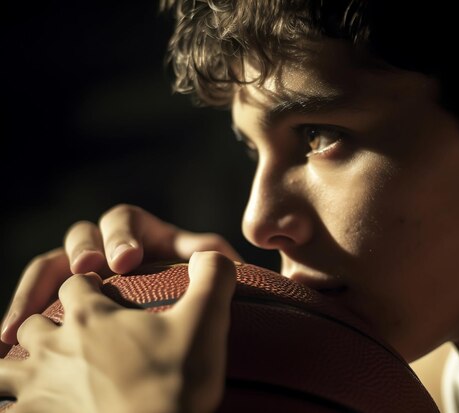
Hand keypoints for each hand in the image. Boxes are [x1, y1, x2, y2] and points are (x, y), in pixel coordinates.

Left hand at [0, 251, 235, 412]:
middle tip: (73, 339)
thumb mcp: (206, 322)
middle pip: (34, 322)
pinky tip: (30, 412)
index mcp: (92, 315)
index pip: (73, 283)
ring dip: (16, 367)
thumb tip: (210, 255)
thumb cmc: (178, 382)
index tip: (101, 295)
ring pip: (5, 367)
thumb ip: (212, 277)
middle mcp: (55, 346)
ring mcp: (38, 388)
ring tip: (39, 378)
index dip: (86, 285)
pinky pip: (5, 411)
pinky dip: (14, 408)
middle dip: (47, 323)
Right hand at [1, 204, 240, 355]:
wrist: (181, 317)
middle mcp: (105, 246)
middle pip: (80, 235)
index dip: (121, 235)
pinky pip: (38, 307)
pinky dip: (24, 322)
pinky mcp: (64, 301)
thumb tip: (224, 258)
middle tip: (86, 268)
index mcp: (140, 232)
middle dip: (81, 250)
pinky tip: (9, 349)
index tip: (128, 260)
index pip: (123, 220)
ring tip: (20, 327)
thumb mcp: (206, 269)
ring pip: (49, 270)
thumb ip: (211, 257)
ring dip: (34, 294)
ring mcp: (81, 273)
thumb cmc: (196, 288)